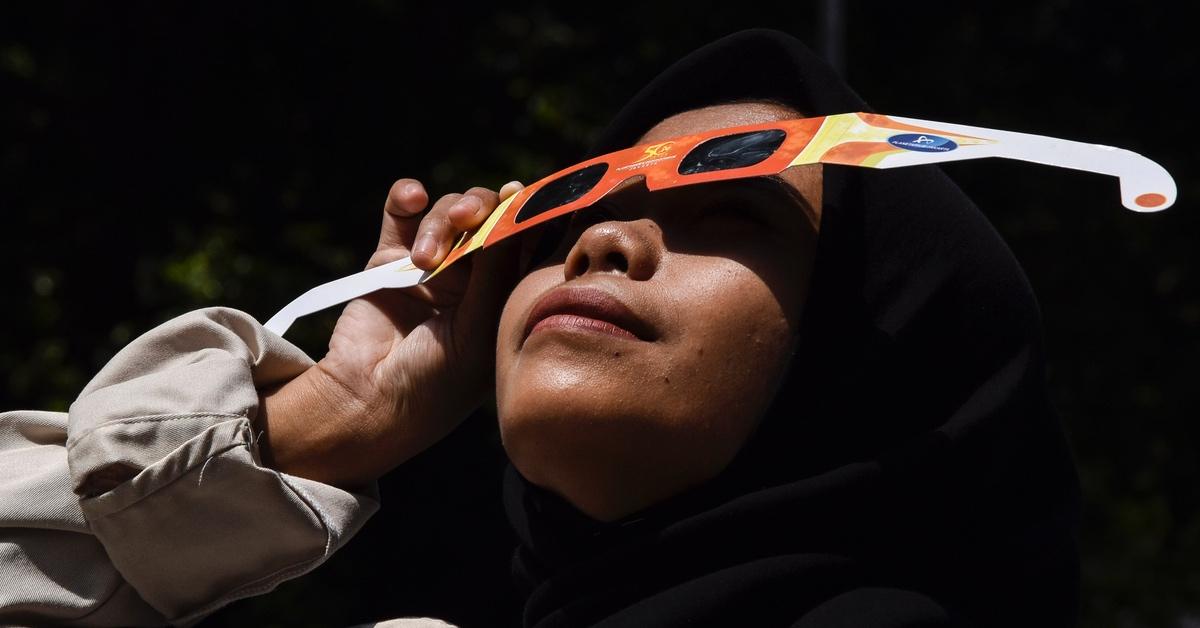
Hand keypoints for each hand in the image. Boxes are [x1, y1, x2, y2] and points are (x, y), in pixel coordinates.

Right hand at [258, 178, 524, 488]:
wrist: (369, 400)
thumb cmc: (437, 380)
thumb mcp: (479, 328)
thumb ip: (496, 269)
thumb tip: (513, 206)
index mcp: (504, 296)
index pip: (526, 242)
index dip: (528, 212)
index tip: (524, 193)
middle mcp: (473, 277)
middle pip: (487, 217)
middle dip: (479, 210)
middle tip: (467, 220)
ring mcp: (432, 265)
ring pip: (446, 212)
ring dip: (438, 221)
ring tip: (423, 259)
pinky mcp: (390, 259)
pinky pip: (401, 210)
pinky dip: (405, 195)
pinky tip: (410, 198)